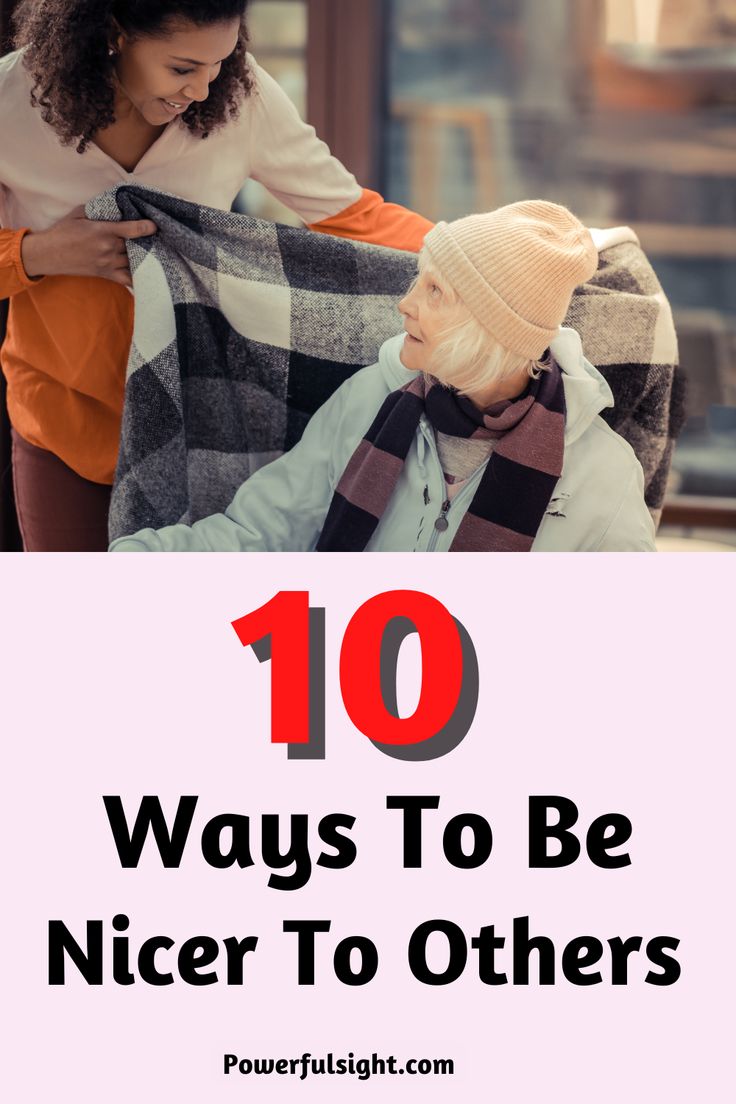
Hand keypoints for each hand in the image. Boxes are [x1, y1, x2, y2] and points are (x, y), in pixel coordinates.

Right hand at [20, 205, 156, 286]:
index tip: (156, 225)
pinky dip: (139, 279)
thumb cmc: (63, 232)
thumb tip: (116, 205)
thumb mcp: (79, 213)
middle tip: (157, 238)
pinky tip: (149, 276)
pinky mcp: (106, 274)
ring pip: (135, 262)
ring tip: (155, 253)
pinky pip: (128, 280)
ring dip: (146, 258)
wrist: (49, 254)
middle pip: (137, 246)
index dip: (147, 227)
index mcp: (103, 231)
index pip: (133, 229)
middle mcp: (109, 249)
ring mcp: (108, 264)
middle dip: (147, 241)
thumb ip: (99, 210)